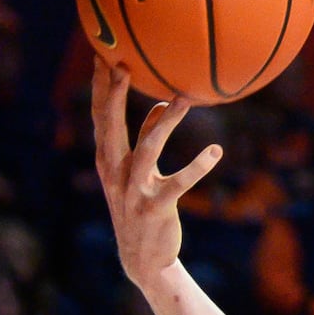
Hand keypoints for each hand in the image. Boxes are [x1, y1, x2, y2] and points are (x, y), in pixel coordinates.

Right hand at [92, 59, 221, 288]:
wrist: (143, 259)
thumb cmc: (143, 208)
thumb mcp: (140, 172)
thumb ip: (146, 138)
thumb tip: (159, 105)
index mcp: (107, 160)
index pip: (99, 117)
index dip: (98, 87)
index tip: (101, 56)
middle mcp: (114, 172)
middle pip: (110, 127)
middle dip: (112, 95)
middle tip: (122, 65)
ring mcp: (133, 190)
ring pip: (147, 149)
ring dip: (166, 123)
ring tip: (183, 100)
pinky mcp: (156, 207)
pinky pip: (179, 182)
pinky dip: (198, 166)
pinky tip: (215, 151)